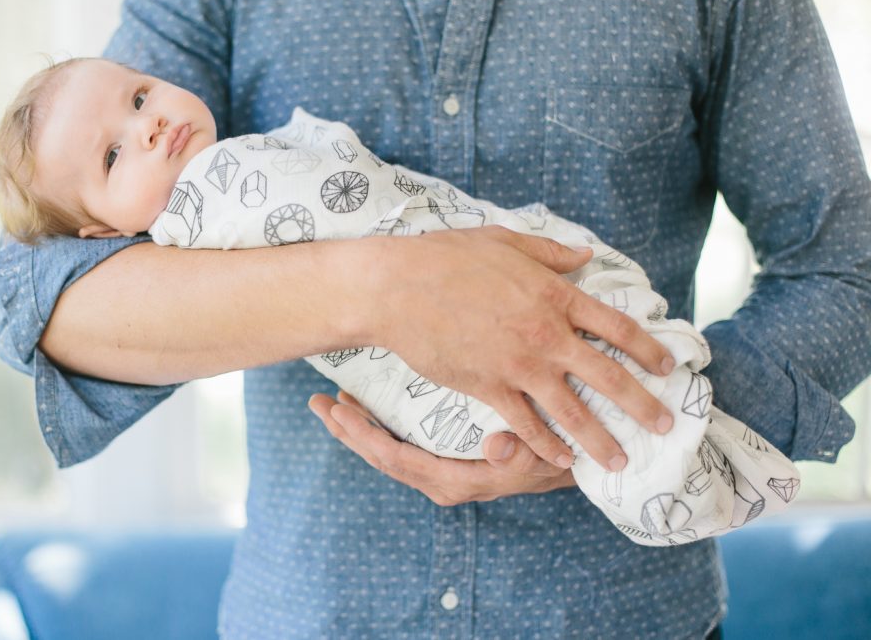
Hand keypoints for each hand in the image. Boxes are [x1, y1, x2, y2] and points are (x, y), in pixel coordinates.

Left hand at [308, 392, 575, 504]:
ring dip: (357, 428)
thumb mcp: (541, 455)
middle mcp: (438, 481)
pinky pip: (399, 446)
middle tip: (317, 401)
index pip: (394, 459)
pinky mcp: (441, 461)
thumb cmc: (551, 459)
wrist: (566, 467)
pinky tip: (367, 405)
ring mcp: (437, 472)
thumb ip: (518, 453)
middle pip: (379, 457)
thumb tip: (496, 448)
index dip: (362, 435)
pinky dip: (378, 426)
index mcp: (452, 481)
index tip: (337, 410)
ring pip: (385, 452)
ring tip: (331, 401)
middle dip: (347, 430)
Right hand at [366, 225, 675, 471]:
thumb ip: (550, 252)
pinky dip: (546, 446)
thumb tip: (585, 255)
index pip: (618, 327)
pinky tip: (561, 460)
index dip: (649, 349)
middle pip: (609, 377)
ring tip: (621, 462)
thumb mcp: (505, 241)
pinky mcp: (488, 387)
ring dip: (602, 440)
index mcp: (555, 295)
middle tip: (666, 426)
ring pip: (573, 412)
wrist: (398, 287)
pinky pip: (526, 424)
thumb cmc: (447, 257)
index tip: (668, 367)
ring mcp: (519, 366)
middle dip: (642, 406)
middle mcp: (547, 335)